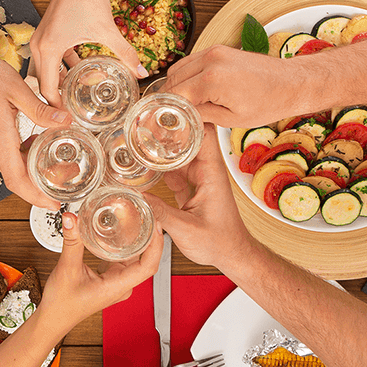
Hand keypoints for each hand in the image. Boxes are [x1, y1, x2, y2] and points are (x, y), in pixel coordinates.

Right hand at [0, 37, 67, 208]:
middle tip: (62, 178)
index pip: (17, 180)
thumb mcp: (14, 87)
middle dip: (38, 183)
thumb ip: (39, 109)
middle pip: (14, 177)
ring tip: (48, 158)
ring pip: (7, 165)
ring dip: (27, 168)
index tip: (53, 204)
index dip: (36, 197)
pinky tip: (28, 141)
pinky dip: (16, 156)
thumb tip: (65, 121)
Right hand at [34, 0, 144, 104]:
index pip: (46, 88)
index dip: (56, 107)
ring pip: (47, 69)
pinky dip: (62, 66)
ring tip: (75, 97)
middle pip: (43, 82)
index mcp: (49, 48)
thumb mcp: (107, 29)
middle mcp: (40, 45)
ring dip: (59, 82)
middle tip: (72, 115)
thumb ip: (124, 53)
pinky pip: (52, 56)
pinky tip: (79, 71)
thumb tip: (142, 72)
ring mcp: (42, 37)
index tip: (68, 120)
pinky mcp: (48, 31)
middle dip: (56, 99)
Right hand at [38, 210, 164, 334]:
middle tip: (148, 217)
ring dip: (138, 242)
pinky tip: (121, 235)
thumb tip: (72, 219)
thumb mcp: (67, 269)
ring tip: (138, 221)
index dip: (156, 246)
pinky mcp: (110, 280)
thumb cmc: (62, 303)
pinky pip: (123, 262)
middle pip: (145, 261)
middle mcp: (122, 286)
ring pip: (134, 260)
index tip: (157, 227)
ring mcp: (117, 283)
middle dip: (149, 239)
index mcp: (118, 286)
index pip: (148, 266)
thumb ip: (72, 242)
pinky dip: (124, 248)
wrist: (54, 318)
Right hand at [145, 127, 252, 270]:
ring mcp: (201, 178)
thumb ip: (159, 212)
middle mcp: (208, 171)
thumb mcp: (185, 229)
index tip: (166, 111)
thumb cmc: (219, 243)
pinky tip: (147, 166)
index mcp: (212, 174)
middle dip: (168, 131)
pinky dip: (163, 167)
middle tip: (143, 125)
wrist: (232, 256)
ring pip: (180, 154)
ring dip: (163, 149)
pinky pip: (176, 170)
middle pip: (189, 139)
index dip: (187, 118)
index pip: (203, 133)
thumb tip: (134, 195)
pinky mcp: (194, 188)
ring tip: (140, 143)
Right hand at [166, 45, 294, 127]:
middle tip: (171, 115)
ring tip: (183, 104)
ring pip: (179, 68)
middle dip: (169, 97)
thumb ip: (201, 115)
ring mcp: (214, 51)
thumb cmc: (268, 103)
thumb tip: (180, 116)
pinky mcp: (218, 49)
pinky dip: (188, 75)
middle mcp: (210, 60)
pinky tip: (194, 91)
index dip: (165, 110)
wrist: (291, 82)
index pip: (174, 95)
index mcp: (212, 80)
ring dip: (177, 85)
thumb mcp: (232, 119)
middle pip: (173, 79)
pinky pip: (192, 61)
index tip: (163, 121)